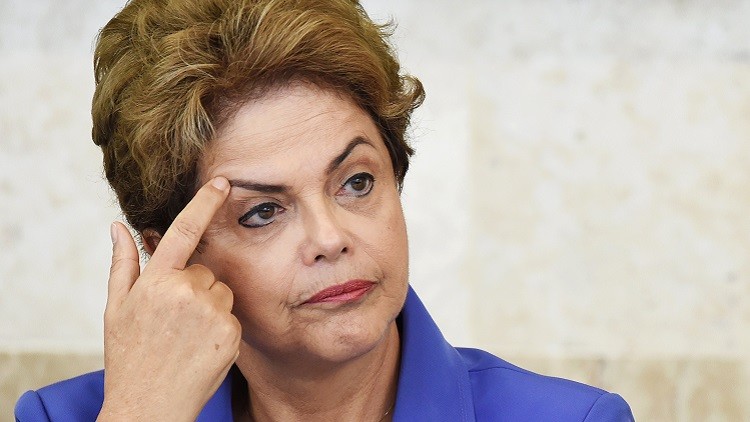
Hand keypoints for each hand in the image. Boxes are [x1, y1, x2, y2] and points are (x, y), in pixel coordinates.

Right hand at [98, 177, 239, 420]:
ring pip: (222, 292)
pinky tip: (200, 347)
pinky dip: (221, 327)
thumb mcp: (116, 308)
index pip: (185, 231)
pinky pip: (232, 315)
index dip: (205, 203)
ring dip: (210, 305)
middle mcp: (187, 292)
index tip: (223, 183)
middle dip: (195, 285)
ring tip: (186, 335)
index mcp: (157, 281)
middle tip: (175, 318)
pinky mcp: (231, 333)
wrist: (149, 405)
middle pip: (206, 271)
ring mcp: (212, 313)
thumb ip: (123, 263)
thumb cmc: (129, 355)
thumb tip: (119, 226)